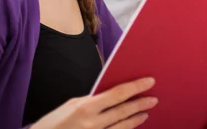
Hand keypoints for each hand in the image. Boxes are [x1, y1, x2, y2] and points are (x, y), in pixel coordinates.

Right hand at [30, 78, 157, 128]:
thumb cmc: (53, 124)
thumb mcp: (71, 106)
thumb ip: (92, 101)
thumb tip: (113, 96)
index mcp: (85, 107)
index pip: (118, 94)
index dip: (136, 87)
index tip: (149, 81)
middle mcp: (92, 123)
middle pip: (123, 111)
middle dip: (140, 104)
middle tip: (153, 99)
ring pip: (122, 127)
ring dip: (135, 120)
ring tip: (144, 114)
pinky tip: (130, 128)